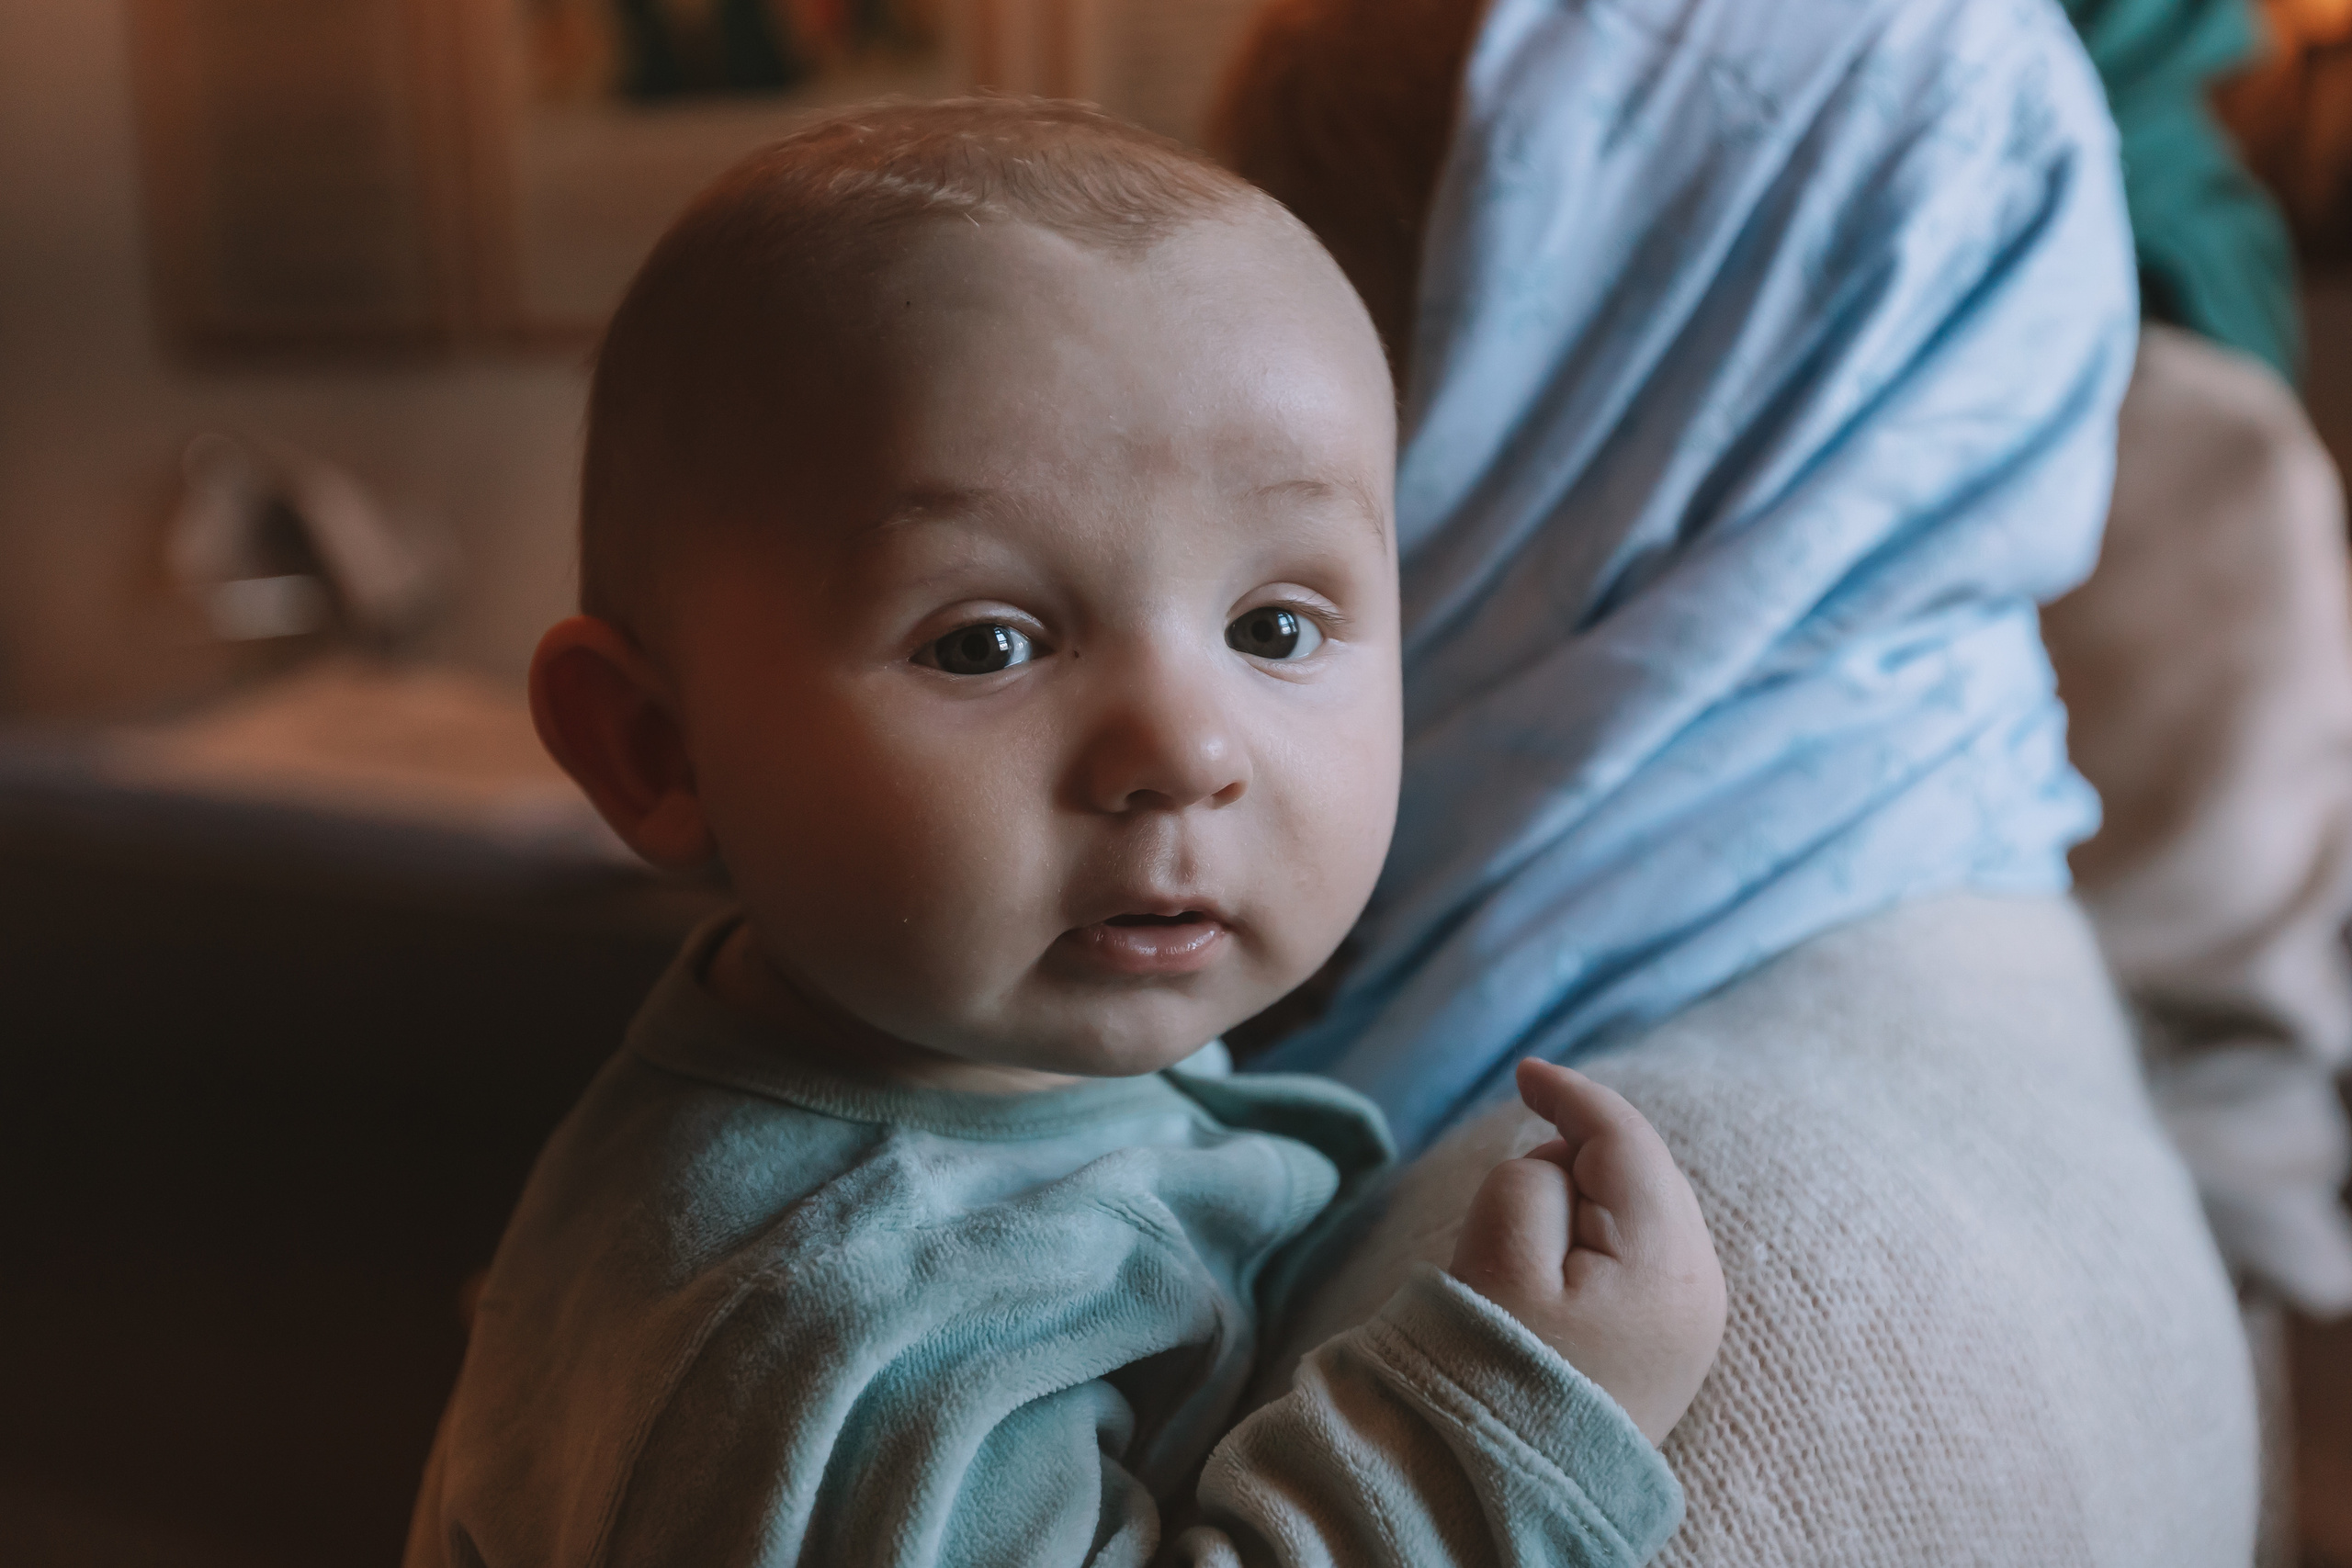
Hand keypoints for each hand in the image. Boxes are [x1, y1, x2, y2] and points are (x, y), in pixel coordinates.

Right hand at [1449, 1059, 1725, 1444]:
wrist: (1518, 1489)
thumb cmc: (1502, 1374)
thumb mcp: (1500, 1255)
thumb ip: (1530, 1177)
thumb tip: (1559, 1163)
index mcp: (1668, 1257)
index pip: (1625, 1139)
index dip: (1571, 1093)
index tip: (1522, 1070)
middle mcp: (1703, 1283)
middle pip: (1639, 1169)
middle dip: (1574, 1155)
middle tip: (1508, 1197)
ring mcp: (1697, 1318)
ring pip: (1640, 1209)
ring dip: (1583, 1201)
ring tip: (1524, 1258)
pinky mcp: (1677, 1342)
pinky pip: (1641, 1253)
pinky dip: (1597, 1237)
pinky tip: (1554, 1275)